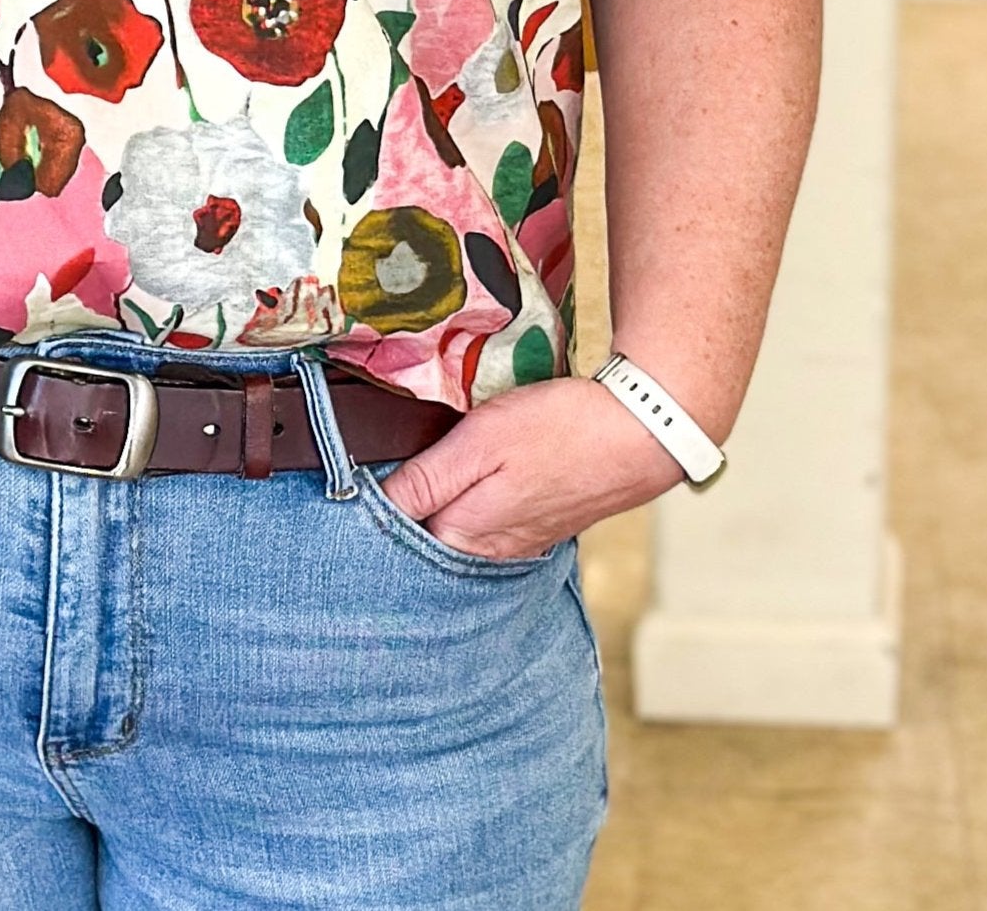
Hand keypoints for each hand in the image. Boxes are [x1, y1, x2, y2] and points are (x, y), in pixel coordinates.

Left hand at [381, 376, 680, 558]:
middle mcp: (487, 555)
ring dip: (432, 512)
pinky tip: (462, 486)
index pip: (394, 540)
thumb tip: (370, 507)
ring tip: (411, 478)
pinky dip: (466, 508)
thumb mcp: (479, 443)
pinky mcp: (534, 527)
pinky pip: (484, 527)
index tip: (347, 488)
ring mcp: (514, 544)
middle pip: (422, 543)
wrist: (639, 433)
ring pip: (454, 534)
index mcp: (464, 539)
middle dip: (396, 519)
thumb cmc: (560, 431)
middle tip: (369, 480)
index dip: (368, 512)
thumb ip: (425, 480)